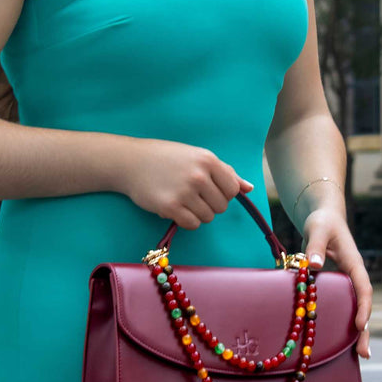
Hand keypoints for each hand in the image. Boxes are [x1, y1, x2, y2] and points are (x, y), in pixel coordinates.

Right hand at [120, 138, 254, 229]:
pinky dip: (187, 221)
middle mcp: (198, 175)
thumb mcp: (198, 157)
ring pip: (208, 217)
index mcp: (208, 160)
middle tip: (193, 195)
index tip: (209, 190)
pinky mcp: (170, 207)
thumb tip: (249, 189)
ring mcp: (185, 191)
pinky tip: (176, 209)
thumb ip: (225, 172)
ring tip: (183, 200)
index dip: (223, 194)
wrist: (132, 161)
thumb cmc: (167, 158)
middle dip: (210, 205)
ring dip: (198, 214)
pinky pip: (192, 224)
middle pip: (221, 206)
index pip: (232, 189)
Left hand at [302, 205, 371, 358]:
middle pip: (364, 305)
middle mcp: (354, 275)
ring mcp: (347, 282)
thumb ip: (316, 247)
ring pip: (356, 309)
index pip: (363, 288)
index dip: (363, 307)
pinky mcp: (338, 285)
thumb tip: (315, 265)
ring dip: (358, 331)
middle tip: (364, 353)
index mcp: (354, 263)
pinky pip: (344, 306)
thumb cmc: (322, 222)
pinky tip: (341, 340)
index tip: (360, 325)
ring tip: (360, 356)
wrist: (324, 217)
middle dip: (365, 329)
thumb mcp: (318, 229)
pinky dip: (344, 323)